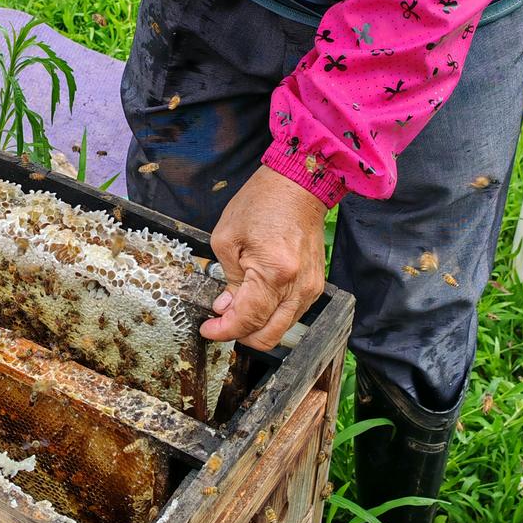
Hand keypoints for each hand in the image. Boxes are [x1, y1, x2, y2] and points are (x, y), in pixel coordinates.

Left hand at [201, 165, 326, 350]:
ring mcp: (311, 289)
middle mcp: (298, 287)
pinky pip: (292, 314)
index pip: (247, 320)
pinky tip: (255, 301)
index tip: (207, 329)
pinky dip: (271, 316)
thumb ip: (227, 279)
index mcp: (274, 273)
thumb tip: (225, 307)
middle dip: (240, 335)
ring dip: (256, 327)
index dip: (223, 331)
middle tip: (220, 323)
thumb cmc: (262, 203)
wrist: (298, 186)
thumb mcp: (227, 238)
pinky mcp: (315, 286)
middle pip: (269, 336)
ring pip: (281, 329)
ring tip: (235, 308)